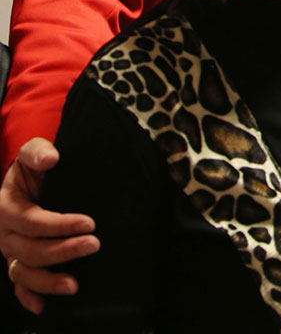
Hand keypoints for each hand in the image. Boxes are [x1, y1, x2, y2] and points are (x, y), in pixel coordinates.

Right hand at [0, 138, 98, 314]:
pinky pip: (18, 285)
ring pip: (23, 273)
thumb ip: (38, 151)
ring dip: (48, 281)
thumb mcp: (33, 153)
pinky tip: (43, 307)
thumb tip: (51, 158)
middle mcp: (6, 233)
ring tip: (75, 285)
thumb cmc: (32, 167)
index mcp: (8, 208)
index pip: (33, 222)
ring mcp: (10, 251)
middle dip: (63, 251)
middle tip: (94, 245)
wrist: (26, 179)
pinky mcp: (17, 261)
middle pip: (30, 250)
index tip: (88, 223)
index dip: (60, 225)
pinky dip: (29, 297)